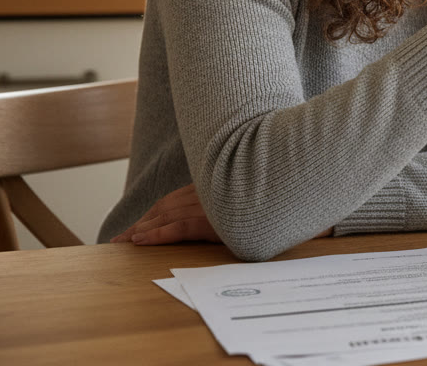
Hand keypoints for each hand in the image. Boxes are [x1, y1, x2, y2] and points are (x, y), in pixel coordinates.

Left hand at [111, 184, 334, 244]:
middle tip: (120, 238)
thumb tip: (237, 209)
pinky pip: (180, 227)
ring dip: (143, 229)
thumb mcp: (262, 194)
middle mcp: (213, 190)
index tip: (140, 225)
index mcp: (220, 183)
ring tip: (123, 243)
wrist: (306, 193)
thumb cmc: (289, 195)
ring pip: (167, 215)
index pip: (180, 198)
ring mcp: (214, 203)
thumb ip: (243, 198)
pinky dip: (157, 234)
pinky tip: (139, 241)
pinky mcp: (217, 219)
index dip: (158, 211)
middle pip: (168, 206)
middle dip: (143, 222)